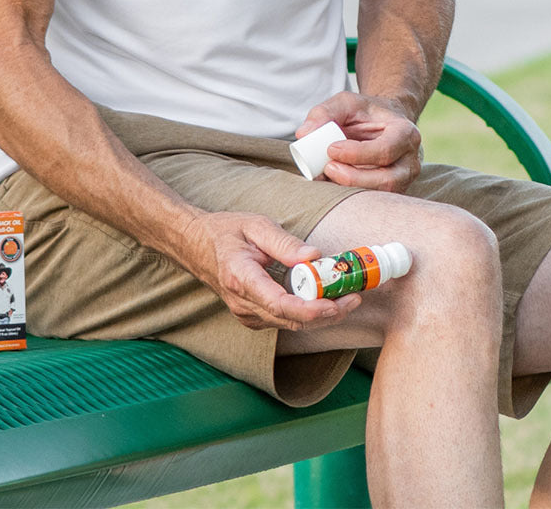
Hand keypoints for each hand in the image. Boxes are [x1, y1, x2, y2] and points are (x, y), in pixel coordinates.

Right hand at [183, 212, 361, 331]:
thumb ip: (284, 243)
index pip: (281, 305)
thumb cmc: (225, 232)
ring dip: (321, 315)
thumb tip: (314, 257)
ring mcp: (246, 314)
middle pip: (292, 320)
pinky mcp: (252, 316)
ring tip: (347, 295)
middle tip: (355, 296)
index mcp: (242, 279)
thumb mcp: (255, 225)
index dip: (312, 309)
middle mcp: (244, 304)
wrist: (195, 244)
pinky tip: (324, 298)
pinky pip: (284, 320)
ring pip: (291, 324)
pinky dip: (307, 313)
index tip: (338, 302)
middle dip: (328, 313)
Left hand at [297, 92, 422, 192]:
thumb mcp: (346, 102)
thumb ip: (324, 113)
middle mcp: (410, 160)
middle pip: (386, 179)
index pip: (386, 150)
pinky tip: (333, 185)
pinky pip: (373, 200)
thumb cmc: (365, 112)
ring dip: (351, 189)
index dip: (357, 154)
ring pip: (381, 195)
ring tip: (327, 176)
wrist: (382, 123)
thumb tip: (304, 134)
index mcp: (405, 133)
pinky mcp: (392, 193)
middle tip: (327, 168)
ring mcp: (403, 180)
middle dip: (353, 178)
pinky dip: (351, 196)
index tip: (330, 148)